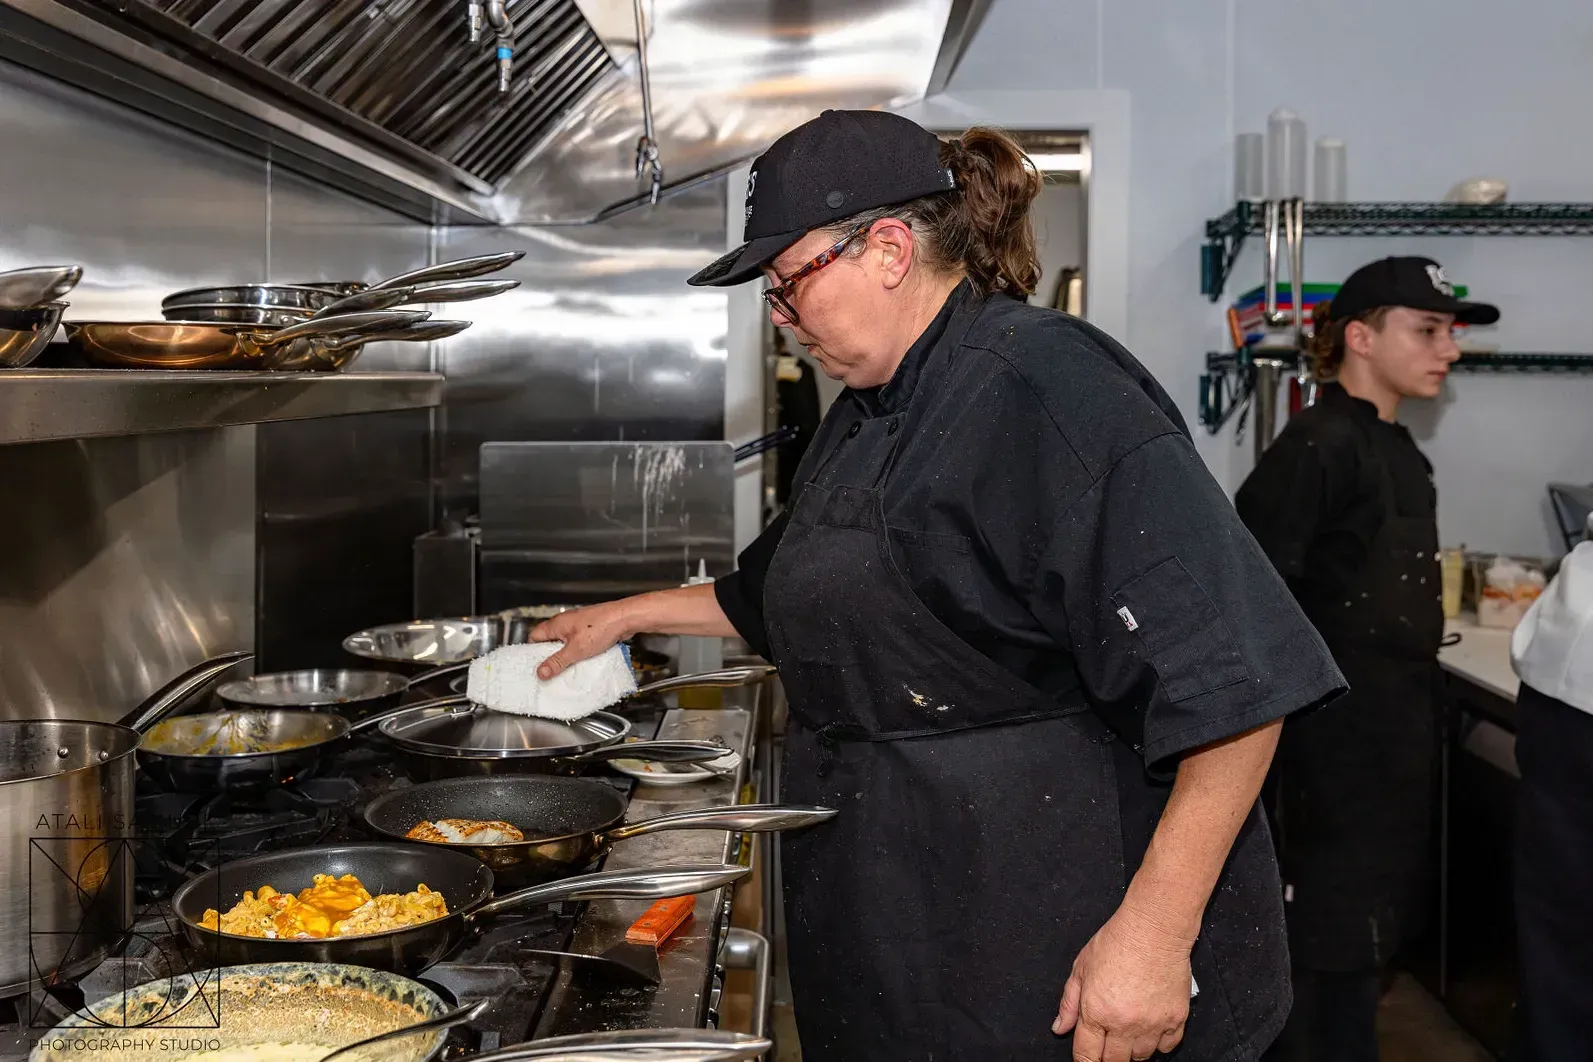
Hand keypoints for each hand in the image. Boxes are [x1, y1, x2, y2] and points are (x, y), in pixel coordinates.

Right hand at [529, 601, 633, 678]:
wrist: (624, 619)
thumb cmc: (602, 626)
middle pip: (550, 641)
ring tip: (568, 668)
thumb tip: (541, 672)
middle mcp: (565, 623)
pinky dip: (579, 653)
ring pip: (565, 643)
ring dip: (566, 656)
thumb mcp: (575, 650)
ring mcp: (578, 626)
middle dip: (551, 656)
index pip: (534, 637)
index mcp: (556, 624)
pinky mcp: (590, 630)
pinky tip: (583, 662)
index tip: (535, 665)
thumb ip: (557, 662)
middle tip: (552, 670)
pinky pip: (578, 644)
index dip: (533, 651)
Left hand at [1052, 905, 1192, 1060]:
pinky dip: (1158, 1042)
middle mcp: (1124, 1024)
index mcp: (1096, 1011)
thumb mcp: (1081, 968)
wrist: (1154, 929)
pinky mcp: (1176, 1020)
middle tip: (1108, 1041)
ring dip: (1132, 1049)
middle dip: (1107, 1056)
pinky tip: (1150, 1027)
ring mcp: (1152, 1025)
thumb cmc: (1117, 941)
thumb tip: (1060, 1028)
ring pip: (1141, 1057)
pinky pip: (1166, 1047)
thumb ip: (1069, 1002)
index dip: (1084, 1061)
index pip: (1087, 1055)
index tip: (1086, 1059)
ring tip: (1129, 1029)